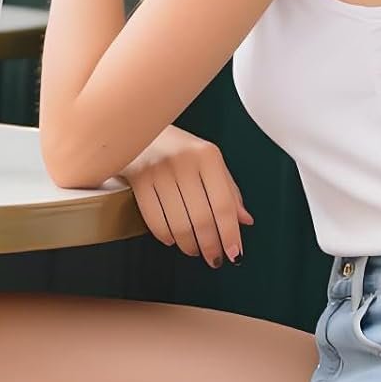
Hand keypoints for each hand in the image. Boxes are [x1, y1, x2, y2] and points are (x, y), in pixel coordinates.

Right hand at [123, 125, 251, 266]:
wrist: (136, 124)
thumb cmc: (176, 145)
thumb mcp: (208, 160)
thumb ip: (228, 189)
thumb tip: (244, 221)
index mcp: (207, 155)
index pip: (224, 205)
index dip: (231, 234)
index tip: (235, 253)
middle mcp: (183, 160)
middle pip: (202, 218)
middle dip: (211, 246)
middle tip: (215, 257)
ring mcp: (158, 168)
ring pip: (178, 223)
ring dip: (189, 245)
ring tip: (193, 248)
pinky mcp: (137, 176)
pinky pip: (154, 218)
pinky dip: (165, 235)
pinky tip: (172, 238)